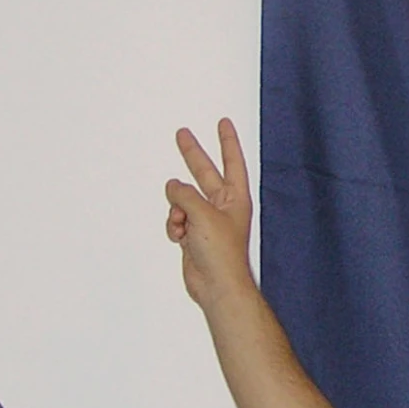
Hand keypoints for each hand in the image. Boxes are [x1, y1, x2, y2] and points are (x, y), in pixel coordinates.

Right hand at [165, 119, 256, 311]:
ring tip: (184, 225)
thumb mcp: (203, 213)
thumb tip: (173, 187)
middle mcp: (223, 205)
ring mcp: (207, 220)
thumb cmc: (221, 253)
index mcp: (235, 197)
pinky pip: (176, 220)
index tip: (223, 122)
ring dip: (177, 211)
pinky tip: (180, 238)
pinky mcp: (194, 235)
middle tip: (182, 134)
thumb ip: (185, 194)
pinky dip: (174, 227)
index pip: (231, 161)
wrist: (216, 285)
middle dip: (192, 155)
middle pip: (203, 173)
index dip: (227, 141)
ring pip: (182, 200)